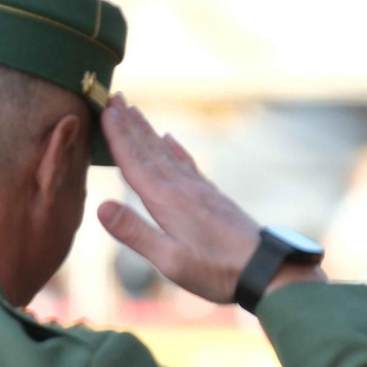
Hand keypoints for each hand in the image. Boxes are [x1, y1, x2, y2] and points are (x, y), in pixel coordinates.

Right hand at [95, 97, 322, 303]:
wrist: (265, 268)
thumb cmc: (217, 270)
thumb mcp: (171, 260)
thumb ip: (136, 233)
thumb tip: (101, 206)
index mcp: (167, 201)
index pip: (134, 162)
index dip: (117, 136)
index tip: (104, 109)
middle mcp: (182, 188)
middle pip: (149, 150)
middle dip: (130, 124)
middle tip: (114, 96)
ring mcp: (200, 190)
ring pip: (167, 153)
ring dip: (148, 132)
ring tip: (135, 112)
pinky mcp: (213, 197)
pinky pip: (188, 164)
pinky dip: (175, 149)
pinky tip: (169, 140)